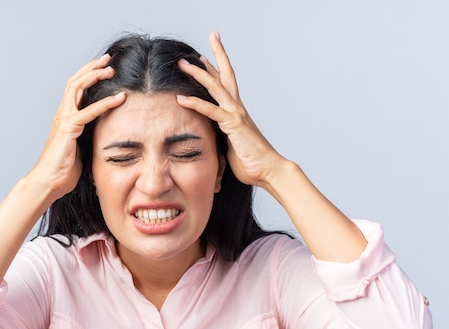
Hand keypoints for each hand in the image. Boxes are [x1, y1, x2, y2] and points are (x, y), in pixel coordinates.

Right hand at [29, 54, 126, 199]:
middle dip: (91, 68)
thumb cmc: (64, 170)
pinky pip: (89, 111)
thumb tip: (105, 134)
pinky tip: (119, 98)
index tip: (103, 67)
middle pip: (75, 81)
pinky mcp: (68, 128)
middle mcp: (62, 114)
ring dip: (95, 76)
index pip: (75, 89)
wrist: (49, 182)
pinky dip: (105, 103)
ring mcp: (63, 119)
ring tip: (111, 69)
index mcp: (65, 117)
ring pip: (77, 88)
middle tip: (108, 59)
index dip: (88, 75)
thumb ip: (89, 136)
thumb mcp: (81, 148)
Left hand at [176, 32, 285, 190]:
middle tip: (209, 37)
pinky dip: (195, 104)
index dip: (215, 69)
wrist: (269, 170)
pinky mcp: (233, 125)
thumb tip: (209, 137)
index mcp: (236, 112)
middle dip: (215, 55)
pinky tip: (180, 98)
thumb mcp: (230, 146)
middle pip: (225, 75)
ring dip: (198, 73)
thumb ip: (220, 137)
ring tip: (182, 62)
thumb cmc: (251, 162)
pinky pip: (211, 111)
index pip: (225, 84)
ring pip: (215, 87)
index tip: (204, 56)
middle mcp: (237, 108)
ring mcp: (236, 114)